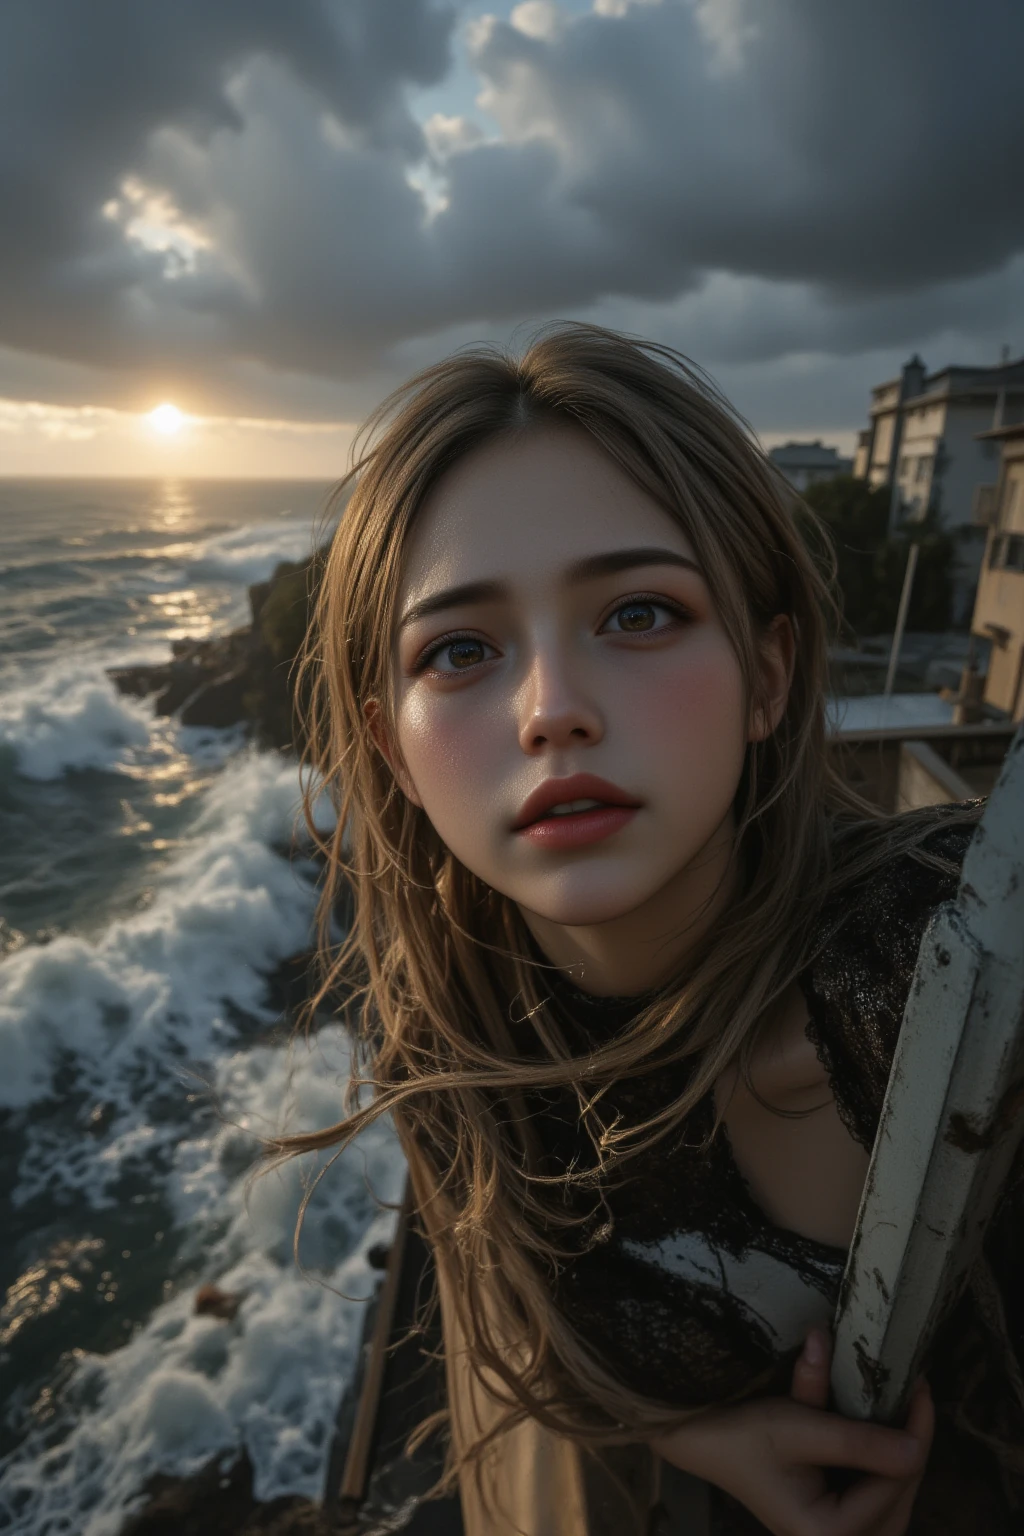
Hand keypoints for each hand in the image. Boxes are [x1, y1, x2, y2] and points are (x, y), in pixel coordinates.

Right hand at [652, 1328, 934, 1535]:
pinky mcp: (824, 1523)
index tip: (920, 1386)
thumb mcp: (799, 1427)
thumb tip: (916, 1447)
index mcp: (828, 1533)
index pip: (893, 1484)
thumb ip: (857, 1439)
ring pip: (890, 1511)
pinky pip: (872, 1509)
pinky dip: (884, 1479)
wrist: (700, 1437)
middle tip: (915, 1400)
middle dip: (912, 1452)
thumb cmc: (743, 1432)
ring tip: (906, 1422)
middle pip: (898, 1505)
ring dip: (901, 1468)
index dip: (914, 1433)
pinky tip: (885, 1447)